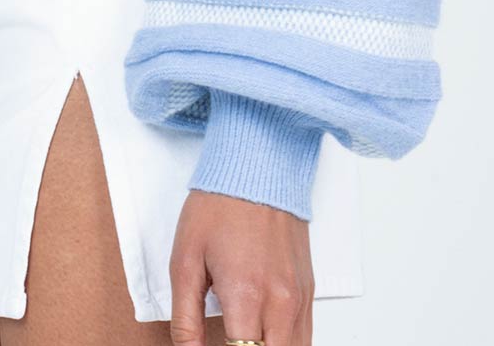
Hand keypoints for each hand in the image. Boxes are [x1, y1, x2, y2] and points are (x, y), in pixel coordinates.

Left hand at [168, 188, 313, 345]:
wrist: (258, 166)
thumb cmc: (219, 206)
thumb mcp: (185, 261)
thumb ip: (186, 319)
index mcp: (246, 296)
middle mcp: (280, 302)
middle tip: (228, 341)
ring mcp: (299, 298)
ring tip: (242, 339)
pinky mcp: (308, 290)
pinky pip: (304, 336)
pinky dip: (286, 344)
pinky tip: (263, 338)